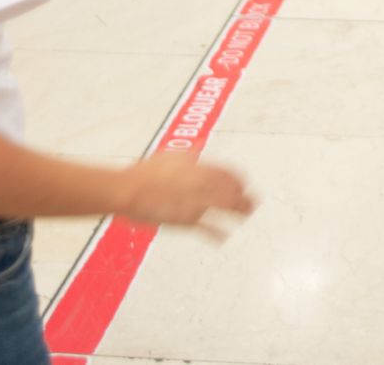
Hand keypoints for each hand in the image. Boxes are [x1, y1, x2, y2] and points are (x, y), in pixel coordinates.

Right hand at [114, 150, 255, 241]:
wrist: (129, 190)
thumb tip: (200, 146)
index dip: (239, 179)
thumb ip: (189, 153)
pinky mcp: (186, 220)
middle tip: (253, 201)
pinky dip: (217, 234)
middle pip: (232, 191)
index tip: (245, 183)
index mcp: (199, 168)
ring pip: (225, 209)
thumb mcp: (170, 155)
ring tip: (246, 216)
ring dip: (238, 212)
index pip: (228, 173)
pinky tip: (224, 237)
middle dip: (244, 197)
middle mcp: (203, 185)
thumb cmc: (145, 171)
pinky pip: (207, 228)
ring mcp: (196, 203)